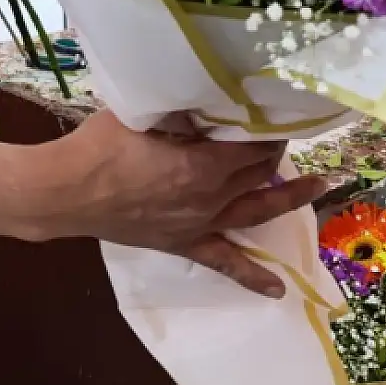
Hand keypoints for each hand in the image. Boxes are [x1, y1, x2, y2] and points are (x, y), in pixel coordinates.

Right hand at [25, 111, 328, 298]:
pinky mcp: (184, 243)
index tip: (273, 113)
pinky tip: (278, 290)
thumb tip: (207, 94)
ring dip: (289, 199)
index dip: (265, 130)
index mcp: (201, 165)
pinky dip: (252, 277)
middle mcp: (209, 197)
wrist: (66, 191)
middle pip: (256, 173)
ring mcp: (200, 223)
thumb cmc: (99, 146)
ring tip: (319, 188)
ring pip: (255, 211)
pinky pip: (224, 263)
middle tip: (279, 133)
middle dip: (273, 153)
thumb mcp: (140, 112)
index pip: (250, 146)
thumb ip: (178, 106)